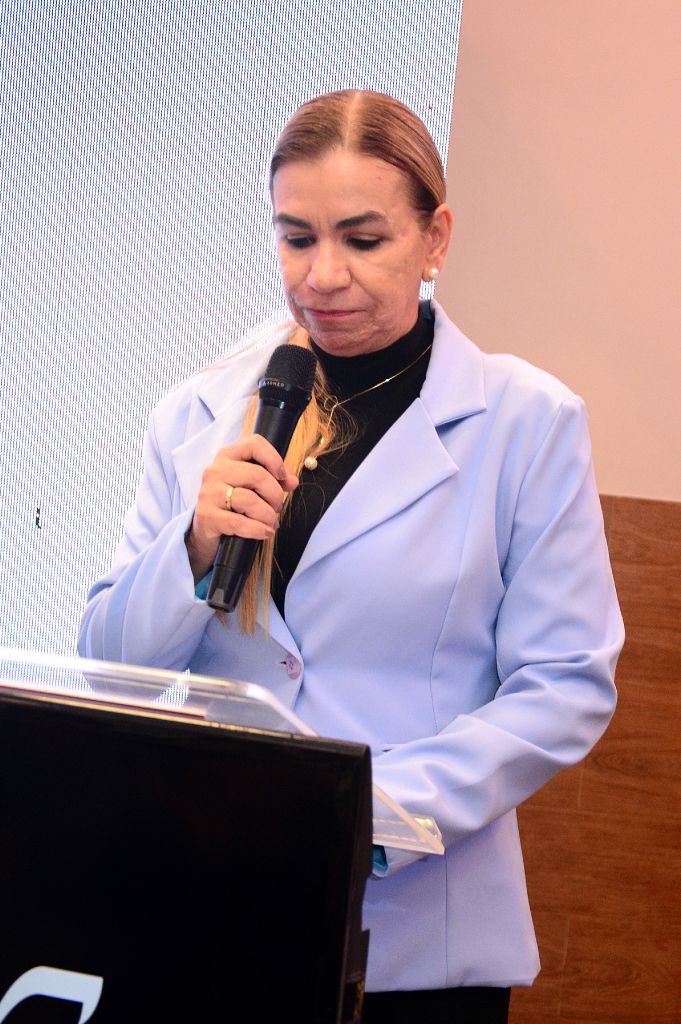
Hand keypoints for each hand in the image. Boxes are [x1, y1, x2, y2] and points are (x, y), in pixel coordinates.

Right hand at [185, 435, 298, 582]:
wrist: (206, 531)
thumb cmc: (232, 504)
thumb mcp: (251, 486)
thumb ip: (273, 480)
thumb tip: (293, 481)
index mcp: (227, 456)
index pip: (254, 444)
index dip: (274, 459)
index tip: (282, 477)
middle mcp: (215, 470)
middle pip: (257, 475)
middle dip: (275, 494)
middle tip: (277, 507)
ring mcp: (209, 493)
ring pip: (249, 500)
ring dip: (268, 515)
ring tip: (270, 522)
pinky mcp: (206, 516)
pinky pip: (239, 523)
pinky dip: (258, 529)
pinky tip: (265, 532)